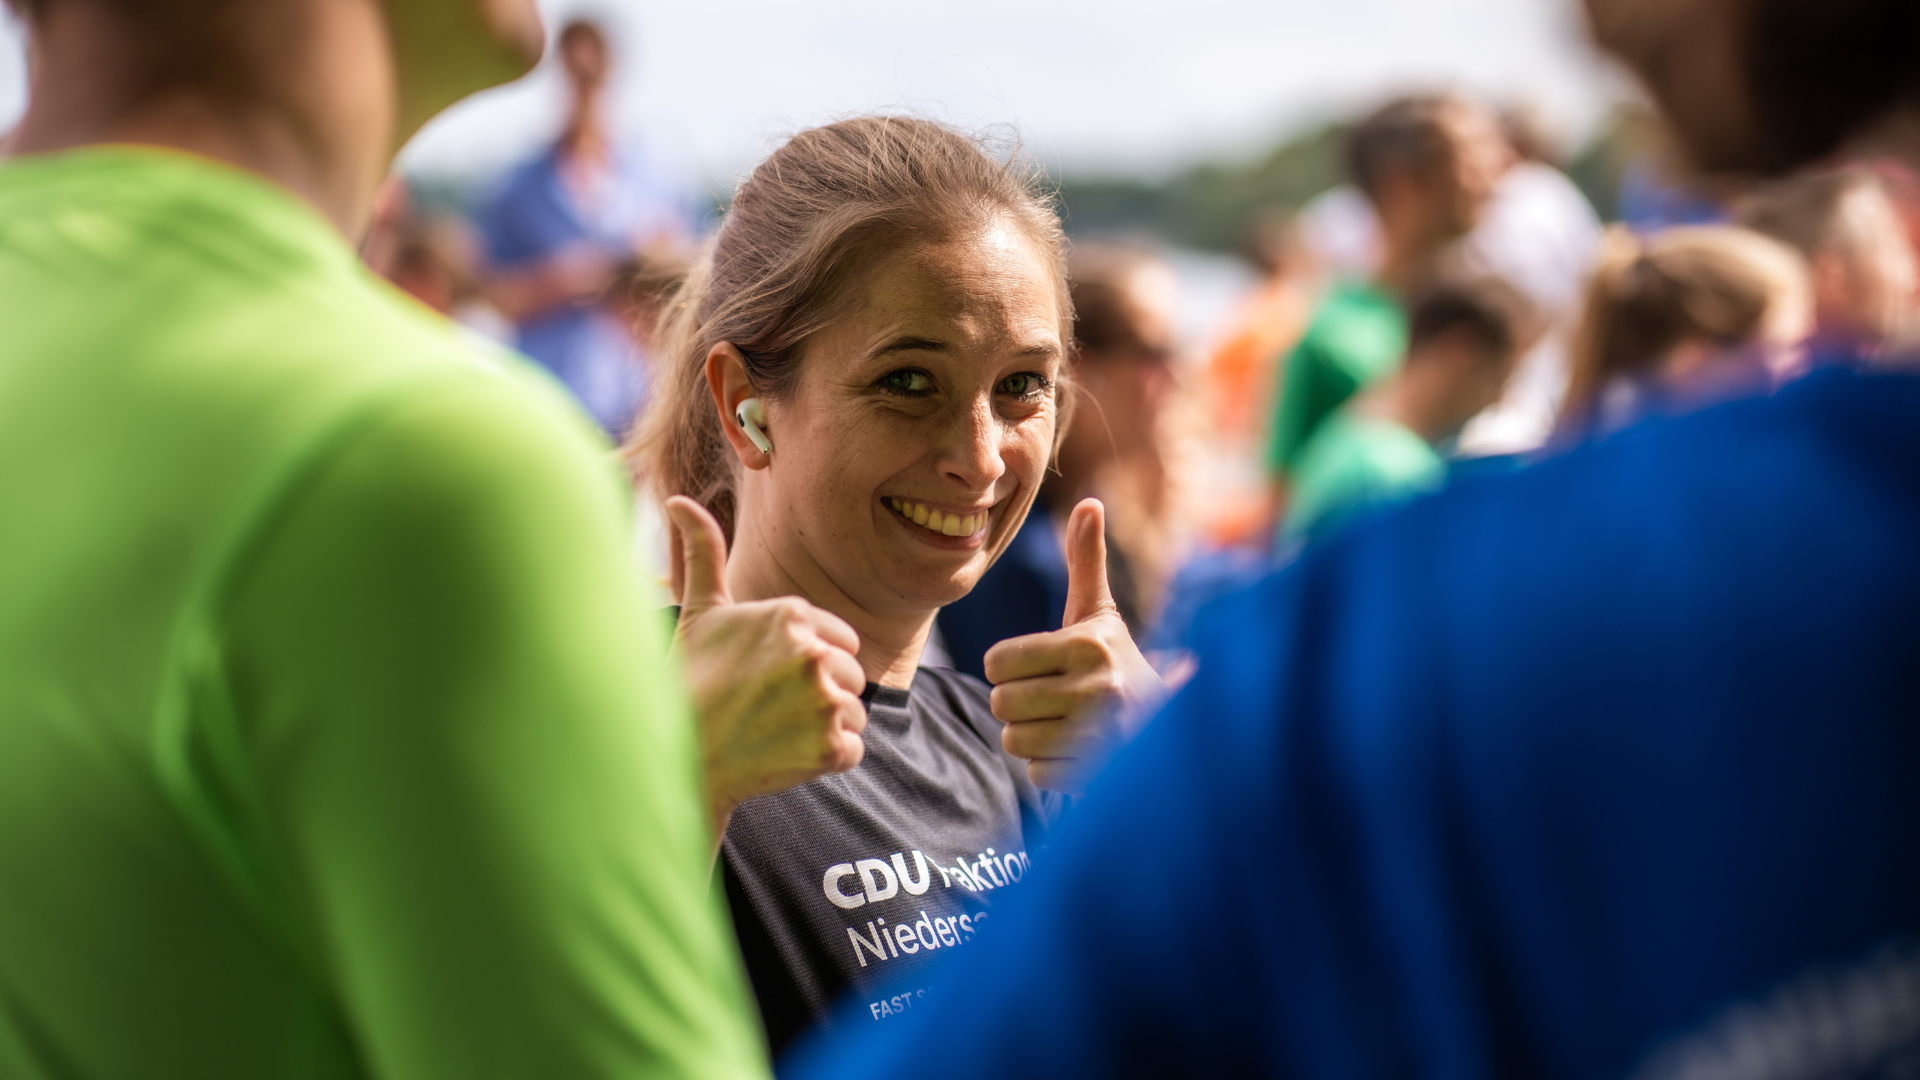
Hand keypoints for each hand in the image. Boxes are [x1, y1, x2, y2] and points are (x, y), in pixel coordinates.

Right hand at [664, 497, 867, 848]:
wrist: (679, 756)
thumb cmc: (688, 680)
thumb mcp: (700, 610)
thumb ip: (706, 551)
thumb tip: (680, 500)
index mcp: (795, 614)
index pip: (842, 641)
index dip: (810, 662)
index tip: (771, 677)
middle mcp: (816, 653)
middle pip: (851, 676)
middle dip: (820, 693)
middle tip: (771, 707)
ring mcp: (826, 702)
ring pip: (854, 713)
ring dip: (824, 727)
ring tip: (776, 730)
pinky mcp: (831, 748)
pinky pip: (853, 750)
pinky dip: (826, 758)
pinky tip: (787, 754)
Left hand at [984, 498, 1166, 792]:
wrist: (1170, 725)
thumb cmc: (1116, 663)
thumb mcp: (1100, 614)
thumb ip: (1086, 562)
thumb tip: (1088, 503)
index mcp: (1087, 644)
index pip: (996, 661)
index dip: (1009, 667)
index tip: (1041, 668)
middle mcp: (1098, 687)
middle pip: (1000, 704)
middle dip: (1018, 704)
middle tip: (1052, 699)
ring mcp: (1100, 734)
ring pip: (1014, 742)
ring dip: (1032, 737)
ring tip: (1066, 724)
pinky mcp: (1099, 774)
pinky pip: (1036, 775)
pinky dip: (1050, 767)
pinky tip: (1077, 750)